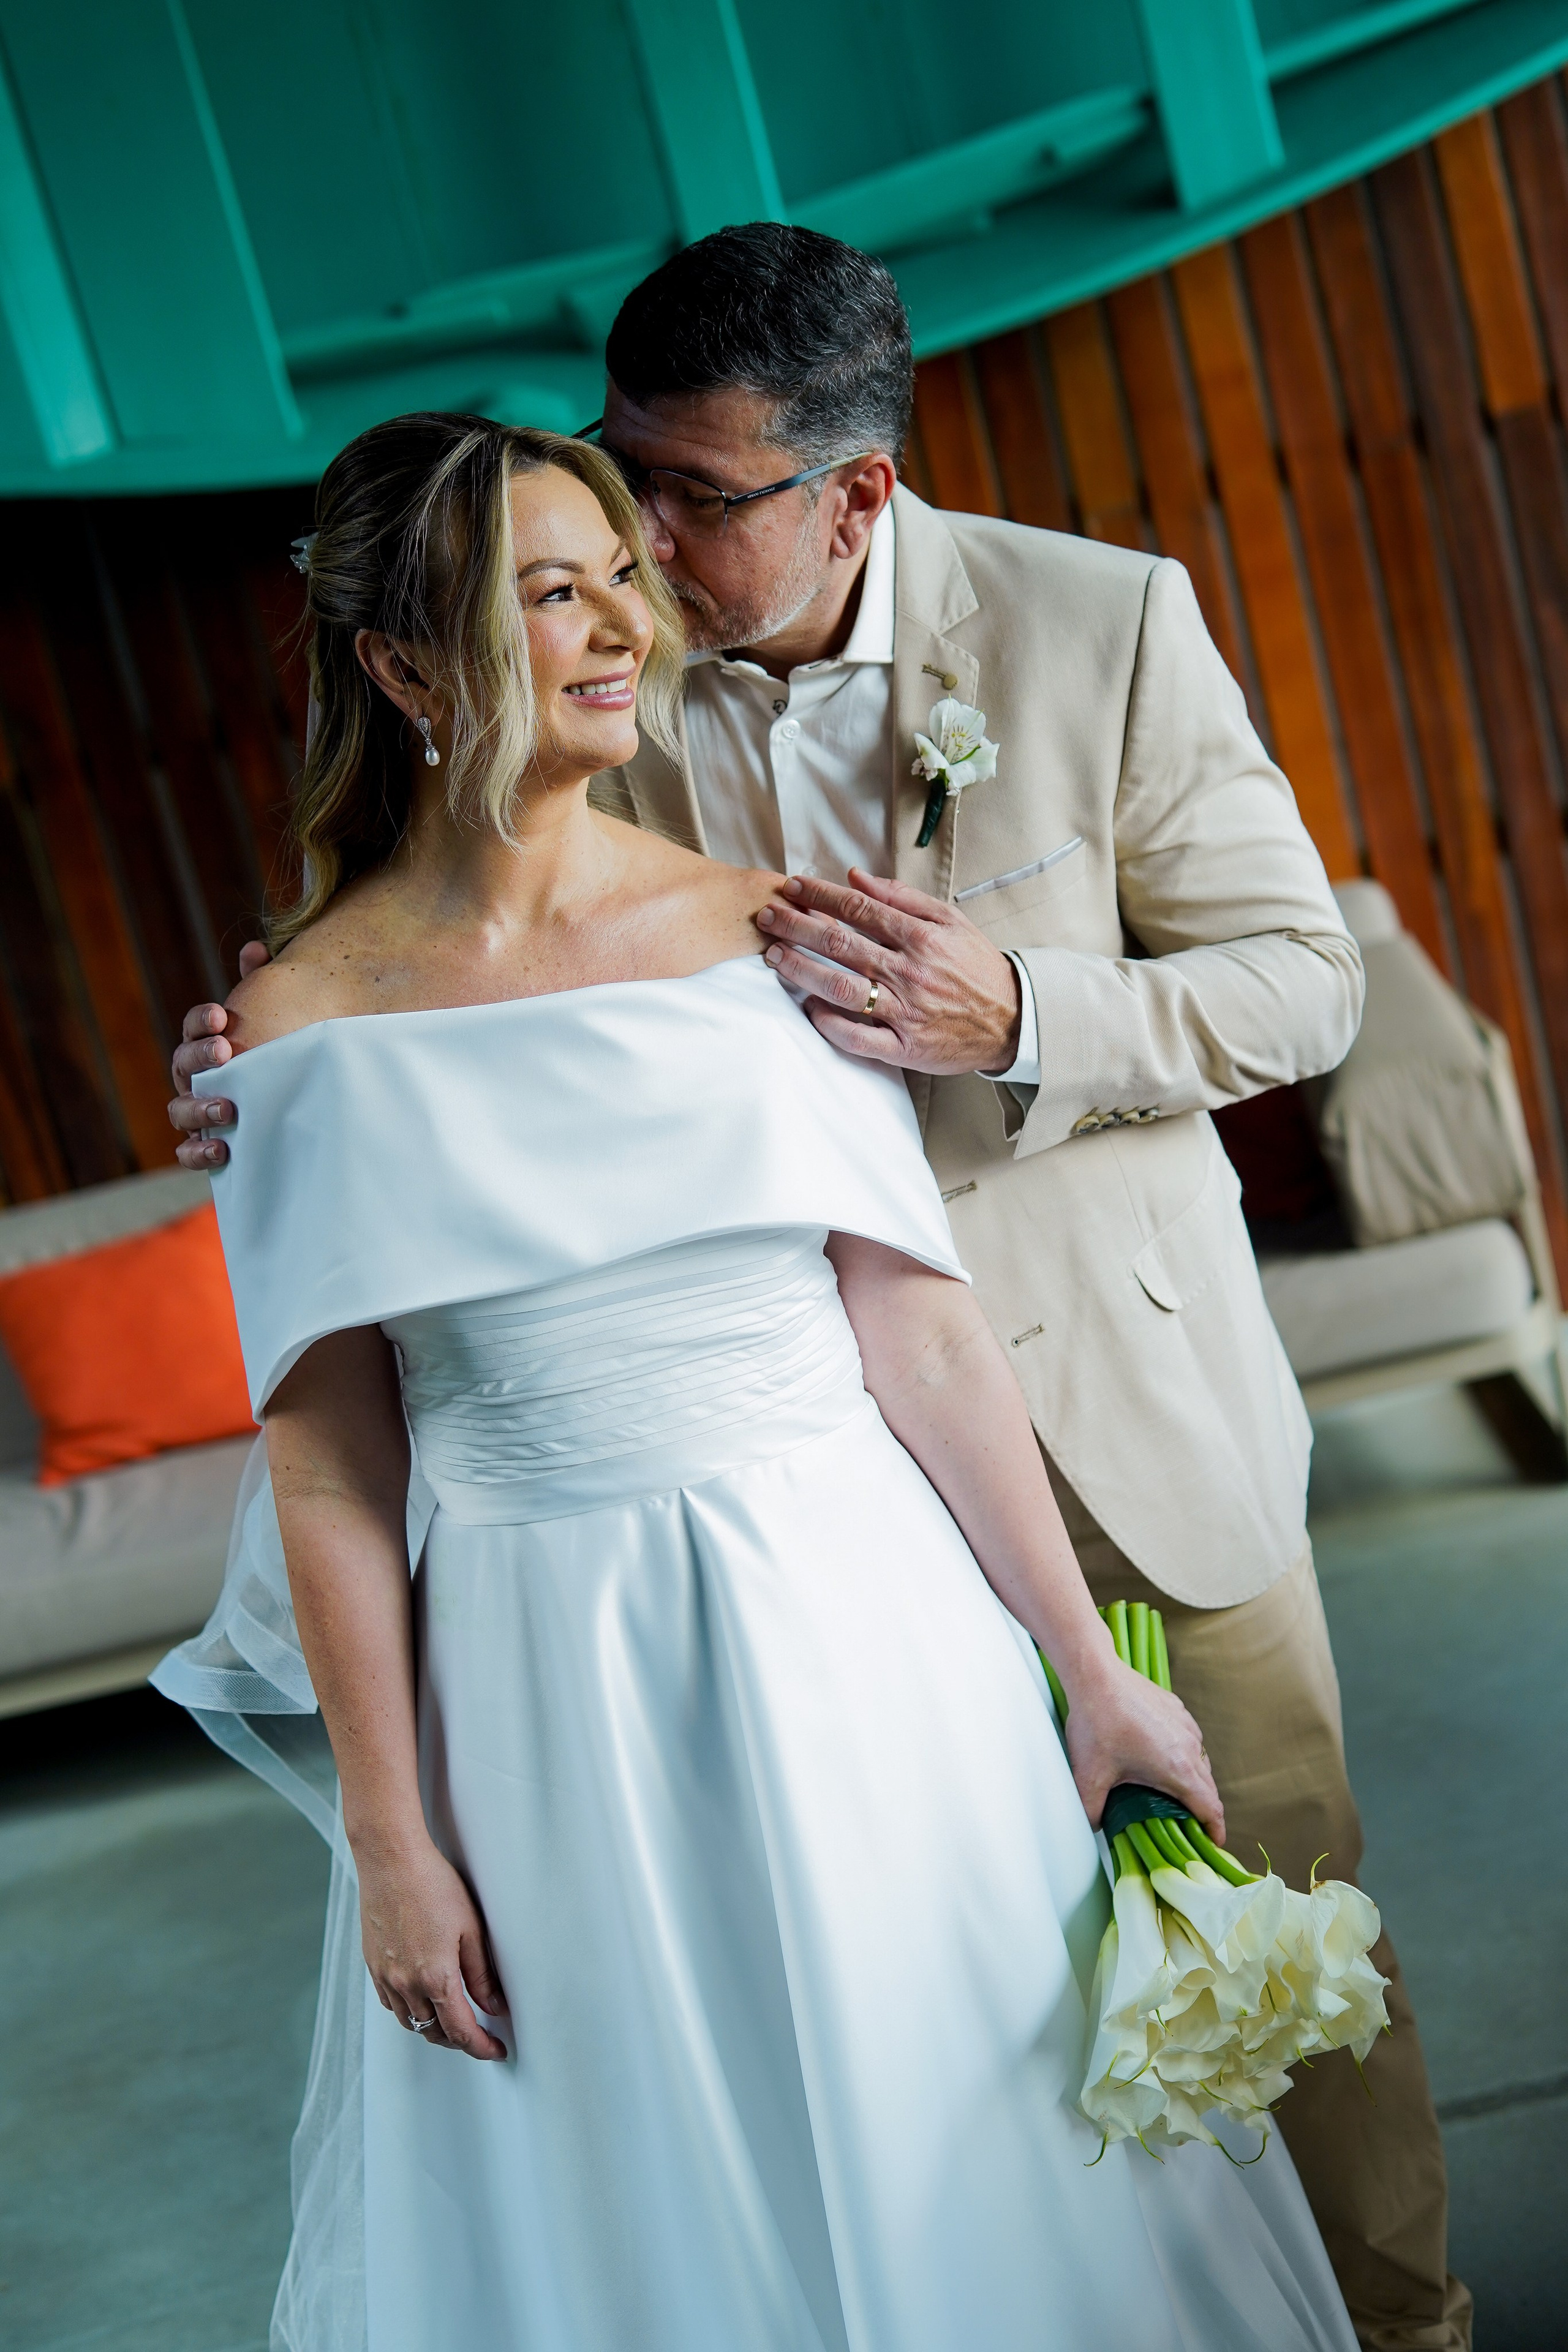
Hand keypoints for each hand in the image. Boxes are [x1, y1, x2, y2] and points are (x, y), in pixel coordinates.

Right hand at [167, 939, 270, 1166]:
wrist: (286, 1110)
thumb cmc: (274, 1059)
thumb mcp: (273, 1024)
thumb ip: (262, 987)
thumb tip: (254, 949)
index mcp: (206, 1045)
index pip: (193, 1027)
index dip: (201, 1020)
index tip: (222, 1016)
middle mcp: (194, 1079)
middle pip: (182, 1065)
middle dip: (200, 1057)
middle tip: (224, 1051)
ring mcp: (195, 1114)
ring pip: (180, 1111)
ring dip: (200, 1108)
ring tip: (229, 1108)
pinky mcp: (204, 1147)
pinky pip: (187, 1154)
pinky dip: (198, 1153)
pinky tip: (222, 1150)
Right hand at [358, 1836, 508, 2058]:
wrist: (391, 1861)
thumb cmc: (432, 1884)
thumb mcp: (471, 1928)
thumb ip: (481, 1974)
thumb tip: (493, 2006)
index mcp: (436, 1978)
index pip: (461, 2032)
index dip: (482, 2047)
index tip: (497, 2050)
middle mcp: (406, 1984)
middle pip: (434, 2032)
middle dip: (459, 2041)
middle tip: (480, 2035)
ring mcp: (385, 1976)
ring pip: (410, 2022)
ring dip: (433, 2028)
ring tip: (453, 2020)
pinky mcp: (372, 1965)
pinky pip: (391, 2003)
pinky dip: (409, 2011)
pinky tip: (422, 1998)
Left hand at [756, 869, 1021, 1075]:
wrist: (1011, 1020)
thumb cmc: (975, 967)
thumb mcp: (949, 920)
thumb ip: (902, 897)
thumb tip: (856, 877)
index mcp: (920, 937)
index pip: (858, 909)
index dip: (819, 896)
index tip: (792, 887)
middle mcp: (909, 972)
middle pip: (840, 945)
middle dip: (797, 927)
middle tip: (766, 917)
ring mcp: (905, 1012)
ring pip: (842, 988)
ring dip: (802, 971)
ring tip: (774, 957)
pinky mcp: (905, 1048)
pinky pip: (859, 1038)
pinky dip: (831, 1024)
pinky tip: (808, 1008)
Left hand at [1060, 1651, 1224, 1844]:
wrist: (1096, 1675)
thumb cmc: (1096, 1724)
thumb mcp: (1089, 1776)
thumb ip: (1092, 1812)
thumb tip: (1095, 1829)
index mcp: (1178, 1768)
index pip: (1211, 1808)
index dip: (1216, 1831)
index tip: (1214, 1845)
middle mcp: (1190, 1746)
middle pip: (1208, 1787)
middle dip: (1203, 1810)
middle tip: (1189, 1828)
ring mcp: (1186, 1725)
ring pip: (1200, 1762)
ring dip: (1192, 1780)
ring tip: (1172, 1794)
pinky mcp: (1177, 1709)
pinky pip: (1189, 1740)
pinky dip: (1183, 1755)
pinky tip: (1159, 1758)